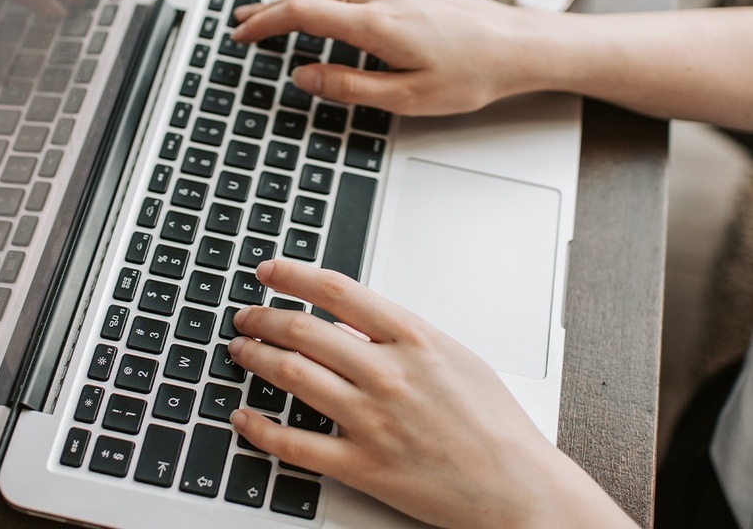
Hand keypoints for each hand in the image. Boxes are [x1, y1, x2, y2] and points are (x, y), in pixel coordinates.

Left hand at [228, 260, 637, 527]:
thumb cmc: (494, 423)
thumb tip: (352, 318)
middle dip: (263, 317)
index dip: (293, 275)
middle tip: (247, 315)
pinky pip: (292, 444)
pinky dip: (258, 427)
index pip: (337, 290)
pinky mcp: (361, 466)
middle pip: (302, 330)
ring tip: (241, 350)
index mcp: (413, 339)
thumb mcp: (455, 356)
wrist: (516, 486)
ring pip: (290, 375)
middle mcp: (387, 374)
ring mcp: (371, 420)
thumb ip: (401, 335)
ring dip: (254, 357)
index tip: (269, 271)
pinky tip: (243, 416)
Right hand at [231, 0, 555, 115]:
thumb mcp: (406, 97)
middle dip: (270, 3)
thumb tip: (305, 77)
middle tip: (244, 17)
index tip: (241, 34)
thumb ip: (349, 85)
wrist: (518, 48)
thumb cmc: (472, 74)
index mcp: (375, 23)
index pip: (302, 15)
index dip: (265, 24)